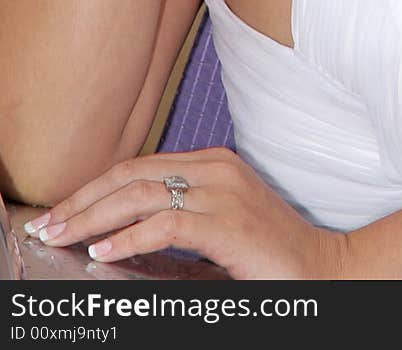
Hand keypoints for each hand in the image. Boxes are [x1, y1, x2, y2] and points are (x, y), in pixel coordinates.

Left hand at [24, 148, 347, 279]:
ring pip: (141, 193)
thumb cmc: (270, 253)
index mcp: (212, 161)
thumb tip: (122, 229)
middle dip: (83, 199)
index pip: (138, 164)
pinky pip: (165, 224)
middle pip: (132, 173)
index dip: (94, 187)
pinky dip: (128, 237)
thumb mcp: (220, 222)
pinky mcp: (226, 223)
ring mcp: (222, 192)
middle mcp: (215, 168)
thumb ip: (180, 214)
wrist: (322, 270)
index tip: (62, 211)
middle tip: (49, 224)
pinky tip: (104, 252)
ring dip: (94, 217)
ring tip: (64, 236)